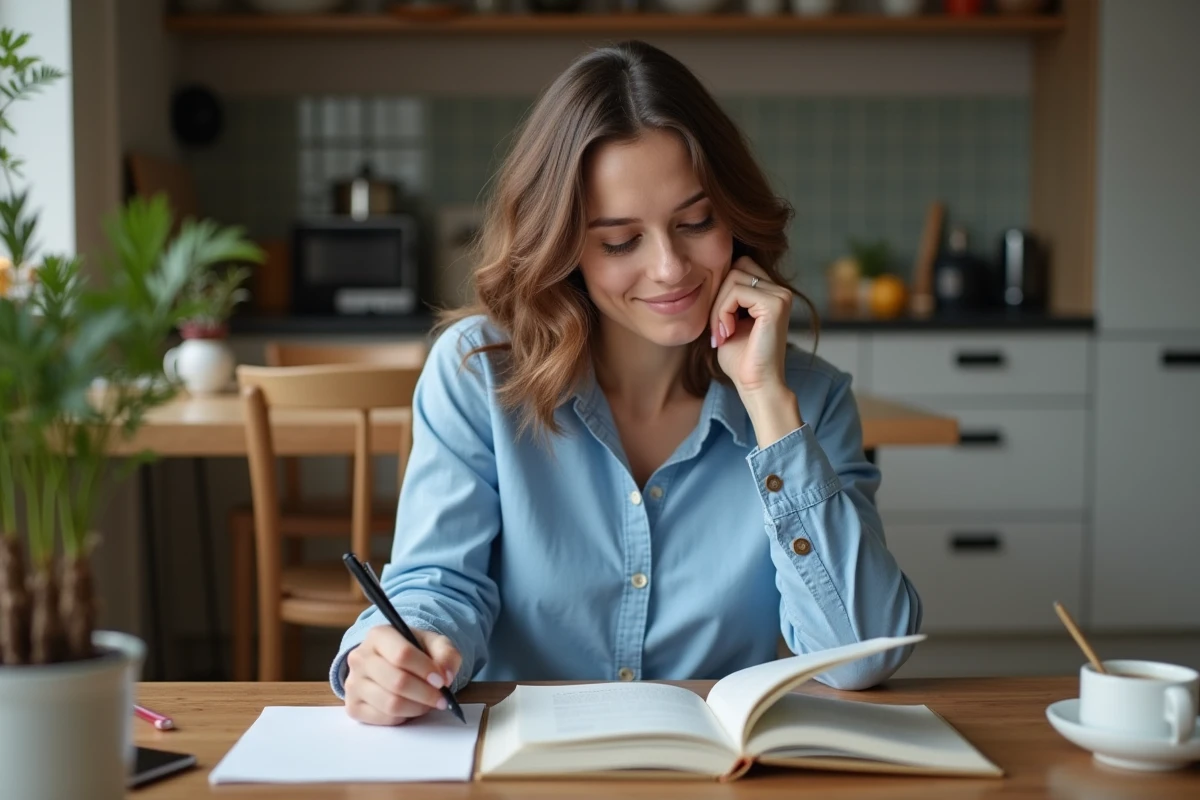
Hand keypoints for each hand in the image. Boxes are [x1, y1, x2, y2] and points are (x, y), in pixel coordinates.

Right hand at [344, 625, 461, 725]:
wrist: (391, 663)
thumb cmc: (415, 651)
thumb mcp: (435, 644)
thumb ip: (446, 655)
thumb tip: (446, 677)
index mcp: (379, 635)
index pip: (402, 654)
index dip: (425, 670)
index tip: (442, 681)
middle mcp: (360, 657)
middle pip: (397, 682)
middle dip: (425, 693)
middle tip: (441, 698)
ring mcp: (353, 683)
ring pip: (390, 704)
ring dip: (417, 707)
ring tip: (428, 703)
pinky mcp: (353, 706)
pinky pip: (383, 719)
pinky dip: (403, 717)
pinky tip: (411, 708)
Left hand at [710, 257, 802, 446]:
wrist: (755, 385)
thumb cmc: (740, 359)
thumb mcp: (727, 321)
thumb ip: (724, 298)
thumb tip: (705, 273)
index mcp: (772, 293)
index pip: (739, 267)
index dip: (721, 291)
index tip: (718, 324)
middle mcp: (781, 290)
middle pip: (736, 267)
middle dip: (719, 297)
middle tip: (717, 330)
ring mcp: (781, 295)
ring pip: (733, 278)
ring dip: (718, 307)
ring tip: (722, 333)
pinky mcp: (775, 304)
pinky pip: (736, 291)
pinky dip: (723, 312)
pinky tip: (727, 333)